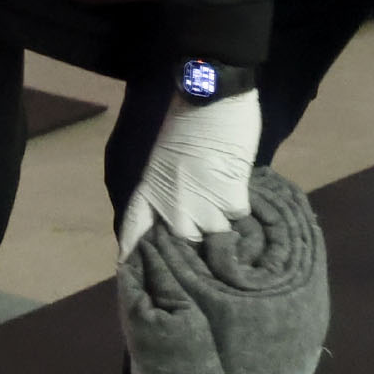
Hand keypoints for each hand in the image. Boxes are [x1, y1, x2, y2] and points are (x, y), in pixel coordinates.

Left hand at [117, 90, 259, 259]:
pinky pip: (238, 217)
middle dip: (196, 239)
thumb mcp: (161, 161)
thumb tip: (172, 220)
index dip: (134, 257)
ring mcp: (201, 206)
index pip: (135, 235)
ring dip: (223, 223)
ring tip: (226, 207)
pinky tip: (238, 191)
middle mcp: (171, 207)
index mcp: (148, 194)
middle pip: (185, 244)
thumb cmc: (183, 123)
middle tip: (206, 228)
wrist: (209, 97)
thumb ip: (162, 193)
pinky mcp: (229, 199)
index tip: (133, 276)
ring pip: (216, 235)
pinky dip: (240, 207)